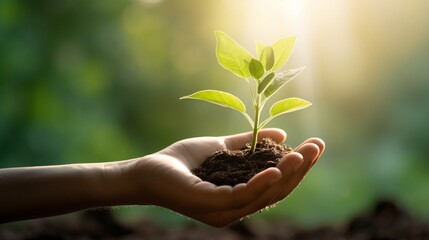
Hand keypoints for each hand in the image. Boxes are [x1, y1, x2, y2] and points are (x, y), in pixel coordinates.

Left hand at [124, 128, 324, 226]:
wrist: (149, 170)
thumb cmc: (185, 161)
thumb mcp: (224, 148)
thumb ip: (250, 144)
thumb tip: (283, 134)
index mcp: (241, 197)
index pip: (276, 186)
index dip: (298, 168)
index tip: (315, 146)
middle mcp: (235, 209)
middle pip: (276, 193)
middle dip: (299, 170)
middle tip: (318, 147)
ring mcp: (222, 211)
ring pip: (263, 196)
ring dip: (286, 175)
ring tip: (302, 155)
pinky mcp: (208, 205)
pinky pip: (239, 196)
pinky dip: (259, 183)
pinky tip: (275, 169)